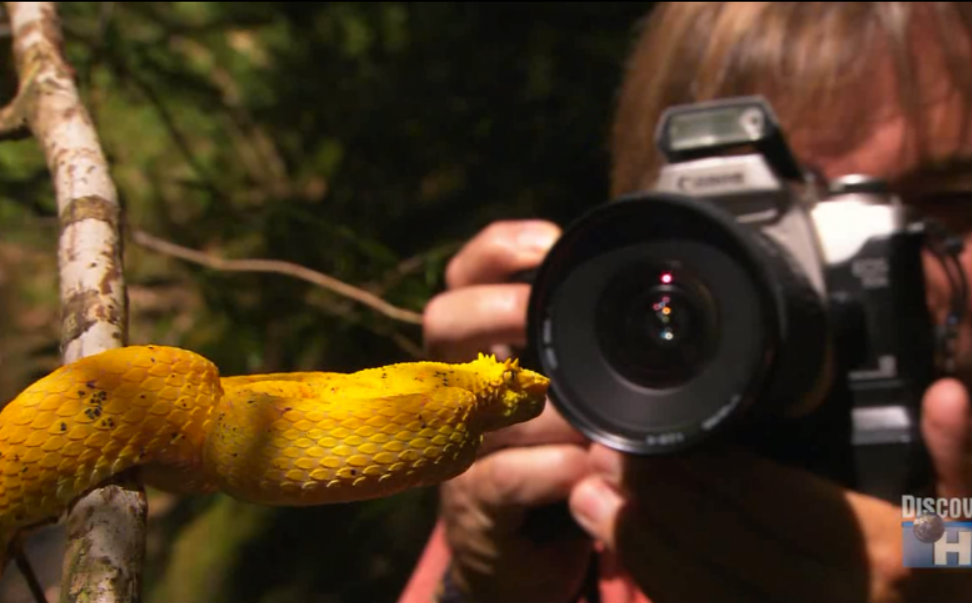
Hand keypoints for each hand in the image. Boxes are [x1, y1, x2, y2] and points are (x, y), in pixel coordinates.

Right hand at [424, 220, 596, 600]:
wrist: (534, 550)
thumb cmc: (558, 454)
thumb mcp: (573, 393)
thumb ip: (587, 351)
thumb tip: (649, 298)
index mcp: (484, 346)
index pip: (465, 276)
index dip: (497, 249)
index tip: (551, 242)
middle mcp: (457, 386)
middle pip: (441, 319)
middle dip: (495, 308)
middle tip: (542, 317)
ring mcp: (456, 445)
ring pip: (474, 398)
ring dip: (545, 404)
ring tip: (594, 420)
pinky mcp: (472, 503)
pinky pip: (501, 473)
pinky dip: (552, 467)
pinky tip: (585, 468)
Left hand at [568, 378, 971, 601]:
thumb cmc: (956, 584)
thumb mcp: (971, 521)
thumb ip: (961, 458)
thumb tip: (948, 393)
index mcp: (883, 553)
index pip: (771, 499)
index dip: (705, 469)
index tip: (653, 440)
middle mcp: (833, 598)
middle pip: (723, 542)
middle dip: (655, 499)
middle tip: (600, 459)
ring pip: (701, 591)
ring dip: (638, 545)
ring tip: (589, 501)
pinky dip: (662, 590)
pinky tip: (626, 558)